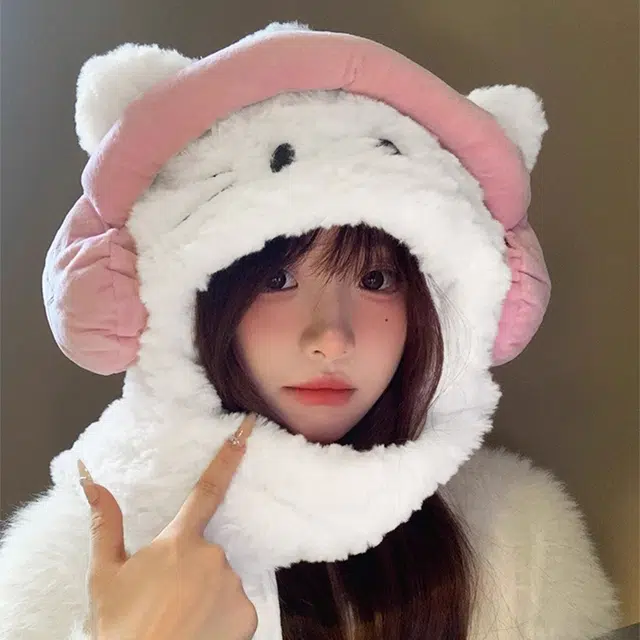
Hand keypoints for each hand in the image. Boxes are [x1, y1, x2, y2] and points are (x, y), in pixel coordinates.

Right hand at [78, 413, 257, 639]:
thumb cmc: (121, 626)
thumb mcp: (105, 575)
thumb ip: (106, 524)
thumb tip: (91, 480)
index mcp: (179, 541)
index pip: (207, 489)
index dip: (228, 457)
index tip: (247, 430)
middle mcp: (213, 556)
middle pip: (206, 552)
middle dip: (190, 568)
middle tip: (166, 598)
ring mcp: (233, 585)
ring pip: (221, 580)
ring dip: (205, 593)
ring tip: (180, 619)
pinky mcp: (247, 614)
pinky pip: (236, 607)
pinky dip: (222, 617)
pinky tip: (200, 631)